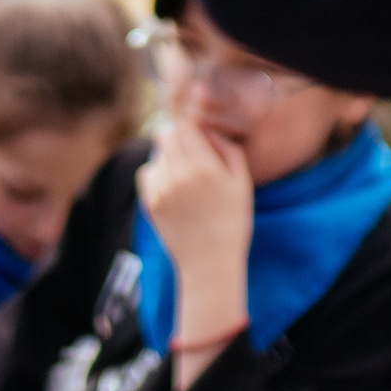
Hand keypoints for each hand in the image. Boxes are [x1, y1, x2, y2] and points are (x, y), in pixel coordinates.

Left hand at [136, 117, 251, 385]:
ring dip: (168, 154)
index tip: (198, 131)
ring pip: (157, 153)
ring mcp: (162, 189)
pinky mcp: (150, 202)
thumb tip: (210, 130)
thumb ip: (229, 150)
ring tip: (184, 171)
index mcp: (206, 168)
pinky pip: (148, 172)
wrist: (209, 265)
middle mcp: (180, 175)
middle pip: (166, 135)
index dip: (191, 125)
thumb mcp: (242, 185)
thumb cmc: (232, 223)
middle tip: (190, 148)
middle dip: (178, 136)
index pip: (186, 126)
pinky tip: (173, 185)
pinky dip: (158, 172)